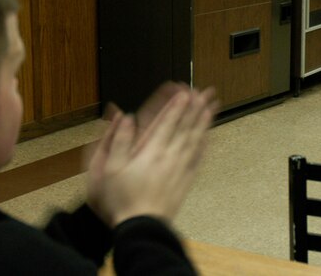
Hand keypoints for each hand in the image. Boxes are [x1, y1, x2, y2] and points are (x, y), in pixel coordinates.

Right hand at [84, 86, 216, 226]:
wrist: (141, 228)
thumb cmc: (121, 201)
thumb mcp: (109, 169)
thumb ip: (118, 140)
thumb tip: (125, 118)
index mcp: (150, 152)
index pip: (167, 122)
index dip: (176, 106)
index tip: (185, 92)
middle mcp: (169, 158)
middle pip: (185, 127)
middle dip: (194, 108)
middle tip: (204, 92)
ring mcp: (179, 170)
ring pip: (195, 140)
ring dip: (203, 122)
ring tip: (211, 107)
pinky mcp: (185, 183)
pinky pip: (198, 159)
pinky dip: (204, 145)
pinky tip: (209, 137)